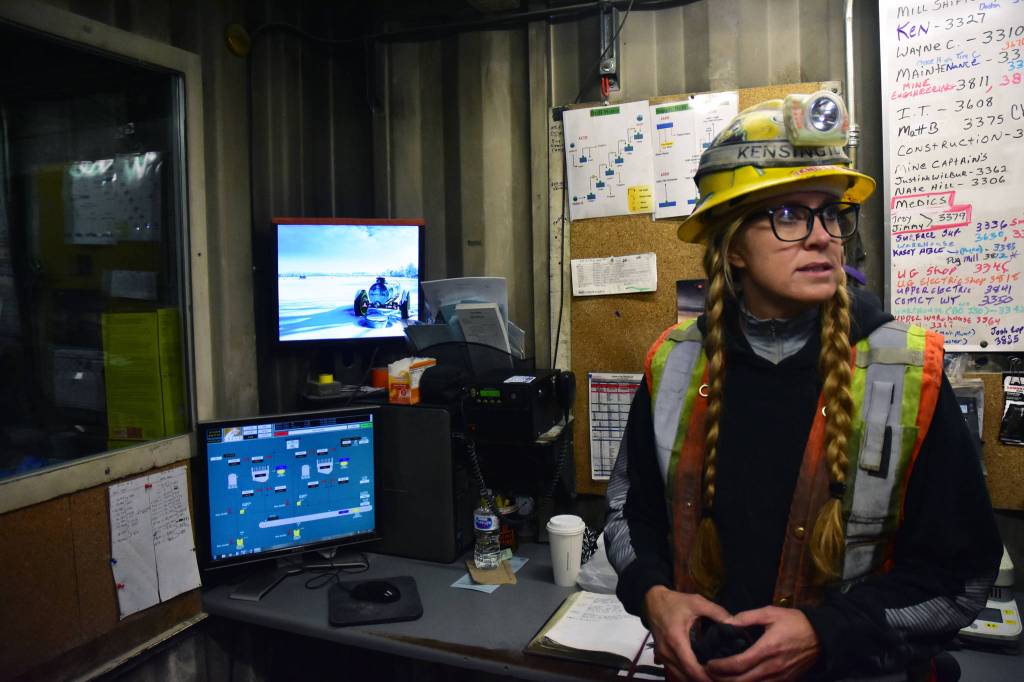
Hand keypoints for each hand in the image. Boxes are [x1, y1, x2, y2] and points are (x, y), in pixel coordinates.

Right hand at [643, 586, 731, 681]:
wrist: (652, 601)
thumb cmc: (674, 602)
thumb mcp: (697, 602)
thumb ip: (717, 612)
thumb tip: (736, 624)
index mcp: (676, 639)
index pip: (691, 668)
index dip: (706, 677)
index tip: (722, 678)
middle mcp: (667, 652)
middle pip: (686, 677)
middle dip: (704, 680)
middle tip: (722, 678)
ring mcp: (662, 656)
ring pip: (680, 677)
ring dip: (696, 679)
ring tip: (713, 676)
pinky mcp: (661, 657)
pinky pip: (676, 672)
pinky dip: (688, 675)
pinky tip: (701, 671)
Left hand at [705, 606, 819, 681]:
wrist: (822, 637)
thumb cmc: (795, 622)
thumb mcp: (771, 612)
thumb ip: (747, 617)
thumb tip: (727, 622)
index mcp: (767, 649)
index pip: (738, 664)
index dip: (720, 667)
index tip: (708, 664)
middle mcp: (772, 667)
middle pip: (742, 681)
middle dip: (722, 679)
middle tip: (708, 672)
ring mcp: (780, 677)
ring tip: (720, 677)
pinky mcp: (785, 681)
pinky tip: (739, 679)